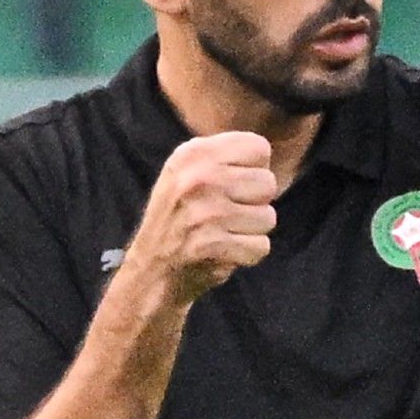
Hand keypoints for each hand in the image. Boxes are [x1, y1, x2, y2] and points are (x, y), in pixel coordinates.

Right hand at [127, 131, 278, 303]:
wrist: (151, 270)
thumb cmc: (181, 218)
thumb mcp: (189, 173)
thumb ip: (226, 157)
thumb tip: (266, 153)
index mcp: (193, 154)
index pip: (259, 148)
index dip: (254, 170)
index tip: (231, 186)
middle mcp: (198, 178)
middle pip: (268, 183)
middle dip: (255, 203)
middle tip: (225, 215)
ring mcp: (205, 212)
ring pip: (268, 217)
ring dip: (251, 231)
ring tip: (222, 233)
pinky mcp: (212, 244)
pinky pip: (260, 247)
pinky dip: (247, 255)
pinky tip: (222, 253)